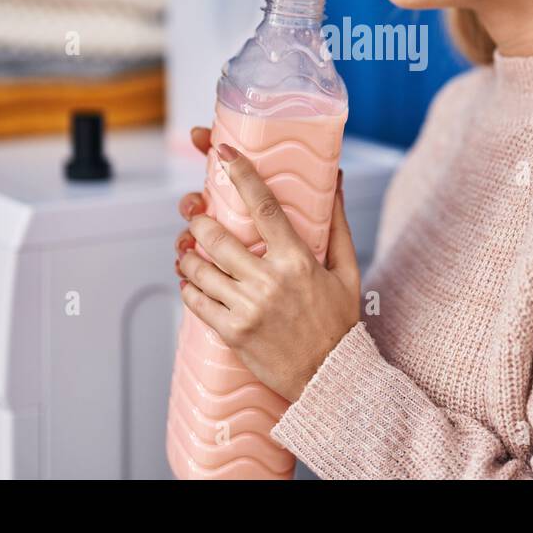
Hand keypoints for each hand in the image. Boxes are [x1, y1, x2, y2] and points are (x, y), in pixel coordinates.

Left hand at [172, 126, 360, 402]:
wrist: (330, 378)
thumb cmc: (338, 322)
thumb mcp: (345, 270)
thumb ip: (336, 223)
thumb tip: (334, 179)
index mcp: (297, 260)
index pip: (264, 207)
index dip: (241, 175)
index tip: (223, 154)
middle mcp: (269, 281)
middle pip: (216, 236)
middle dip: (198, 221)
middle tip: (196, 216)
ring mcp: (248, 308)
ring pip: (198, 269)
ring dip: (186, 255)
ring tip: (188, 252)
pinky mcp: (233, 332)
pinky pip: (195, 301)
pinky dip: (188, 288)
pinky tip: (191, 283)